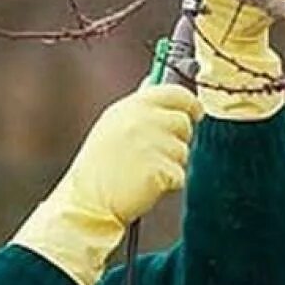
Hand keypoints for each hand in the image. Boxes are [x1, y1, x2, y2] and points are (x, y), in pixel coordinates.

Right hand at [10, 84, 202, 284]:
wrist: (87, 201)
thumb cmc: (100, 165)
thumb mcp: (112, 124)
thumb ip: (138, 106)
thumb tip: (154, 82)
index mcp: (132, 106)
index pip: (175, 93)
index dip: (190, 103)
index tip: (196, 113)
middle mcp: (143, 120)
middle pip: (184, 123)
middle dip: (179, 139)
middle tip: (158, 154)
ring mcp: (152, 144)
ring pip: (183, 151)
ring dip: (172, 163)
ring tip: (144, 171)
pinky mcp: (159, 168)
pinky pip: (179, 174)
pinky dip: (169, 183)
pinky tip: (147, 185)